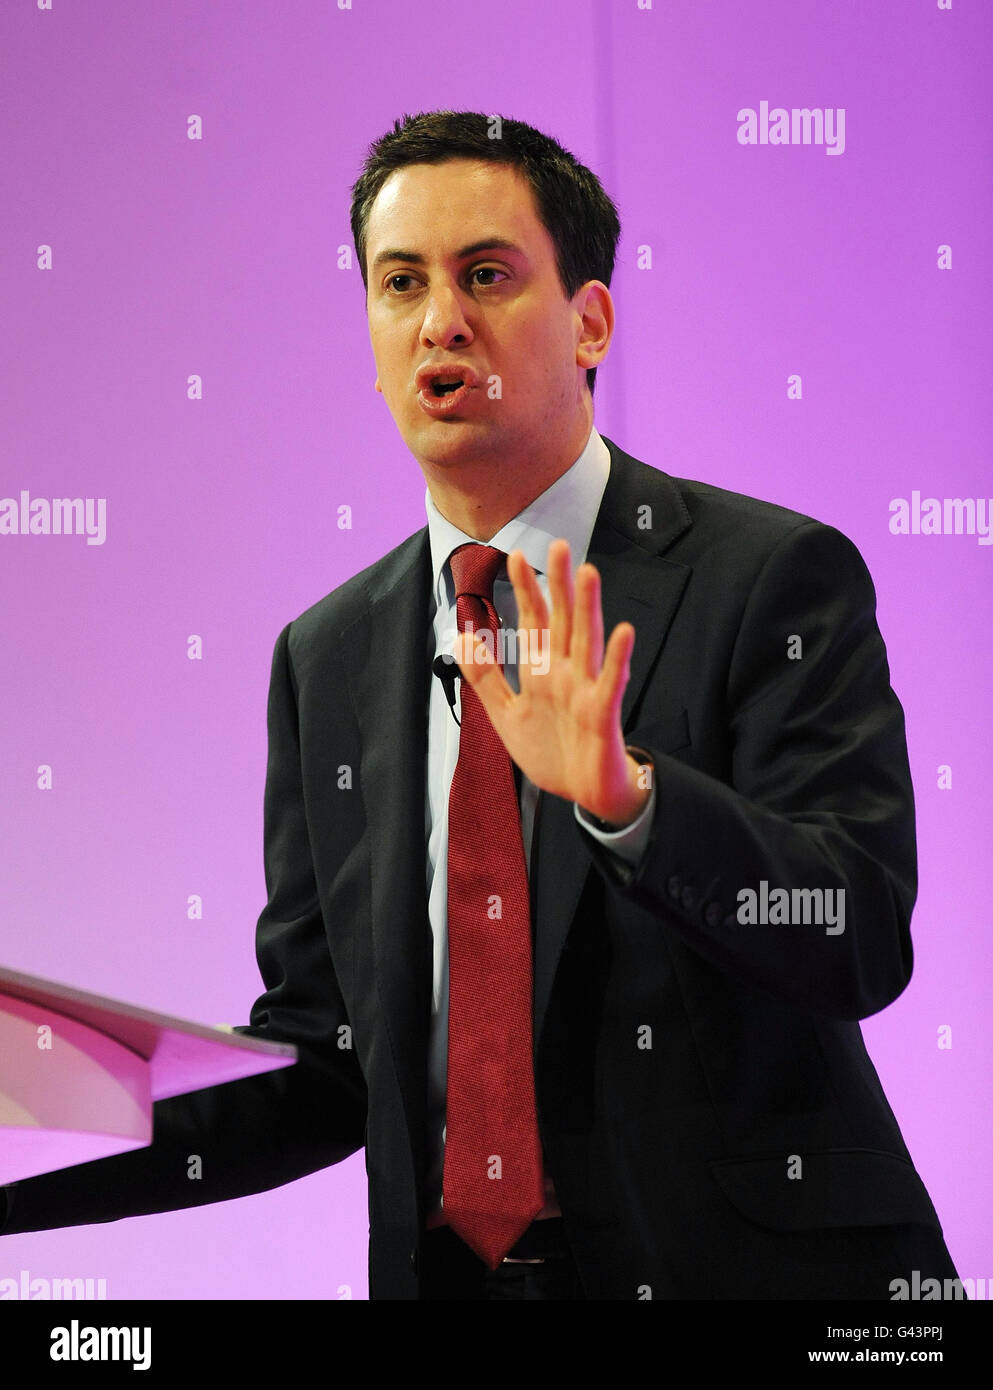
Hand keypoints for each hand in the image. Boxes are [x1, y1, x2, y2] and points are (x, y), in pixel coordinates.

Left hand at [453, 539, 650, 827]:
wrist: (584, 792)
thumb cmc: (553, 752)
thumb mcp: (507, 715)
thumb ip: (485, 678)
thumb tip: (462, 639)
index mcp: (542, 672)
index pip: (532, 623)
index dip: (525, 591)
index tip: (513, 556)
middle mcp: (566, 673)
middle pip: (562, 621)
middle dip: (559, 585)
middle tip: (560, 547)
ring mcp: (586, 690)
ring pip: (587, 641)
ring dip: (588, 609)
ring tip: (588, 575)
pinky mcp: (603, 712)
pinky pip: (611, 682)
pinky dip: (618, 659)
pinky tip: (624, 632)